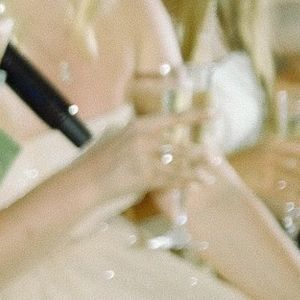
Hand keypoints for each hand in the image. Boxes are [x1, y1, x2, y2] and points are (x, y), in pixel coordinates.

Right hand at [80, 111, 214, 201]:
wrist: (84, 182)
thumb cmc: (98, 161)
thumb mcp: (117, 138)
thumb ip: (139, 135)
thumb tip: (160, 133)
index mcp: (138, 126)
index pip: (172, 118)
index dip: (195, 116)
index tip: (214, 113)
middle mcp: (143, 139)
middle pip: (180, 145)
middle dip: (200, 154)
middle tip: (215, 158)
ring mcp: (143, 158)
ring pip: (179, 163)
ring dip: (197, 172)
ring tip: (211, 177)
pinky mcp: (143, 177)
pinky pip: (170, 179)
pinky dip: (184, 183)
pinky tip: (195, 186)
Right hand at [229, 138, 299, 211]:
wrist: (218, 171)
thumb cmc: (244, 159)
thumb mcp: (262, 146)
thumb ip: (284, 144)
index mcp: (272, 144)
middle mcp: (270, 156)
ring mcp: (265, 172)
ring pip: (294, 181)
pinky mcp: (261, 187)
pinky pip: (283, 194)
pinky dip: (297, 200)